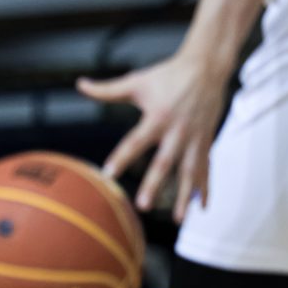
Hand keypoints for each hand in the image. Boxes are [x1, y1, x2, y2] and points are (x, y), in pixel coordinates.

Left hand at [77, 51, 227, 222]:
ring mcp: (196, 138)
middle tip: (144, 206)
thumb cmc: (166, 74)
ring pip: (190, 173)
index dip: (121, 158)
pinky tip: (203, 208)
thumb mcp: (136, 81)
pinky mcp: (207, 141)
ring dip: (184, 197)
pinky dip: (205, 189)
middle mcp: (178, 131)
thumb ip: (107, 89)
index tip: (108, 174)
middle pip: (165, 163)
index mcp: (158, 117)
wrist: (207, 67)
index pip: (135, 142)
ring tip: (178, 220)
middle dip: (155, 185)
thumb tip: (80, 84)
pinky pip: (207, 169)